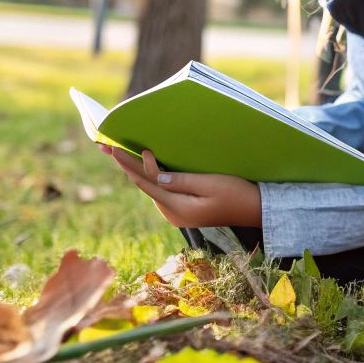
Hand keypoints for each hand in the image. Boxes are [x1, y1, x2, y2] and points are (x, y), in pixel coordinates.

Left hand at [100, 144, 261, 227]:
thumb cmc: (238, 193)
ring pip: (152, 188)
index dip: (131, 165)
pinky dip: (151, 176)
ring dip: (137, 170)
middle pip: (145, 186)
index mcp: (179, 209)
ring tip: (119, 152)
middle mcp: (173, 214)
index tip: (118, 148)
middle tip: (106, 148)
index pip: (147, 184)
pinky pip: (162, 190)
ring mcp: (178, 213)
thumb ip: (181, 180)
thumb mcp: (211, 183)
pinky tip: (144, 165)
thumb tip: (155, 174)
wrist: (256, 210)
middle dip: (127, 166)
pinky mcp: (184, 209)